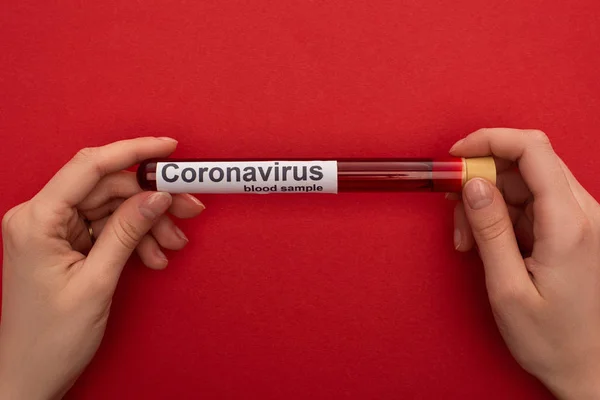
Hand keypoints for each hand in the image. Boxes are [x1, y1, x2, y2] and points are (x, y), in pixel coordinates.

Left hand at [0, 137, 203, 399]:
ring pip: (113, 208)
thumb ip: (126, 232)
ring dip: (148, 224)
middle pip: (108, 189)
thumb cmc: (49, 338)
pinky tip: (153, 257)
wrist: (30, 376)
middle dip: (152, 200)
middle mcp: (42, 217)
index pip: (90, 166)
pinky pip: (108, 228)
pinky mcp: (67, 243)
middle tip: (189, 210)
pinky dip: (135, 239)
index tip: (169, 148)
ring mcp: (54, 230)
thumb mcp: (97, 282)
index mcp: (37, 219)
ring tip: (172, 245)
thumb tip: (158, 196)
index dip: (134, 151)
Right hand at [449, 129, 599, 398]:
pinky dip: (502, 214)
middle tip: (454, 209)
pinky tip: (487, 242)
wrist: (591, 369)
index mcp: (569, 225)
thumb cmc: (554, 340)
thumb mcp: (507, 289)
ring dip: (489, 199)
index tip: (456, 155)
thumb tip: (472, 183)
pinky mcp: (574, 229)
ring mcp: (581, 220)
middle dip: (482, 176)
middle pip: (526, 162)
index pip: (532, 150)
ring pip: (525, 181)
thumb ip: (490, 230)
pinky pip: (532, 202)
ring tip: (468, 239)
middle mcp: (583, 214)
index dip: (489, 140)